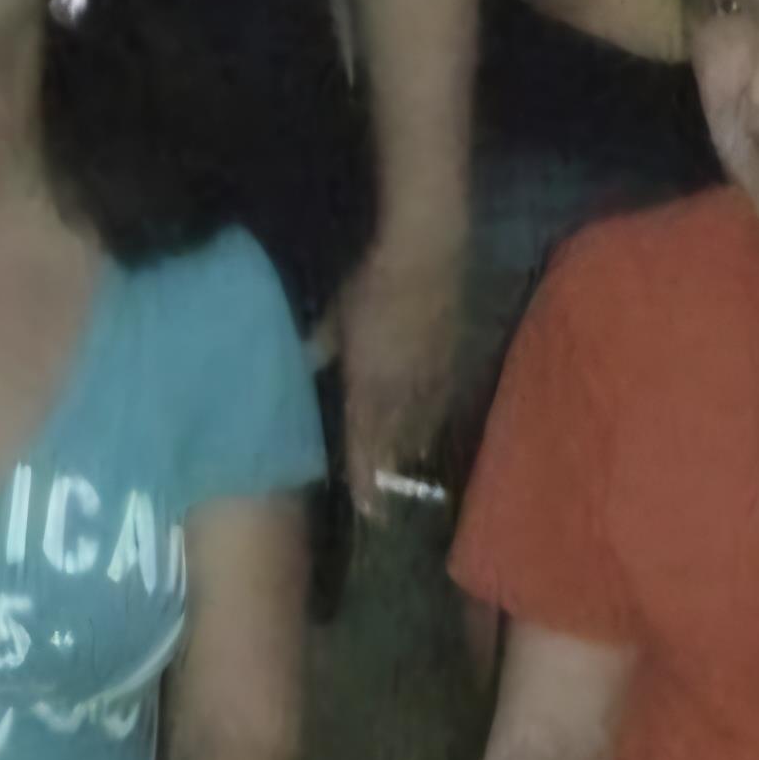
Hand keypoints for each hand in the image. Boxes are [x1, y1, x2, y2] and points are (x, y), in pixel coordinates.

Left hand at [325, 233, 460, 522]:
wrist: (426, 250)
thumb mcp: (334, 314)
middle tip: (386, 506)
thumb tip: (305, 361)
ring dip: (411, 449)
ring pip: (422, 424)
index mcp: (369, 384)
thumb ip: (319, 344)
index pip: (367, 443)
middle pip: (396, 442)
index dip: (366, 477)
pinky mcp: (453, 355)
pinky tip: (433, 425)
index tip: (368, 509)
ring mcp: (432, 374)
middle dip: (388, 473)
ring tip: (408, 472)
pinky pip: (443, 398)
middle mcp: (403, 390)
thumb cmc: (371, 280)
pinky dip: (434, 418)